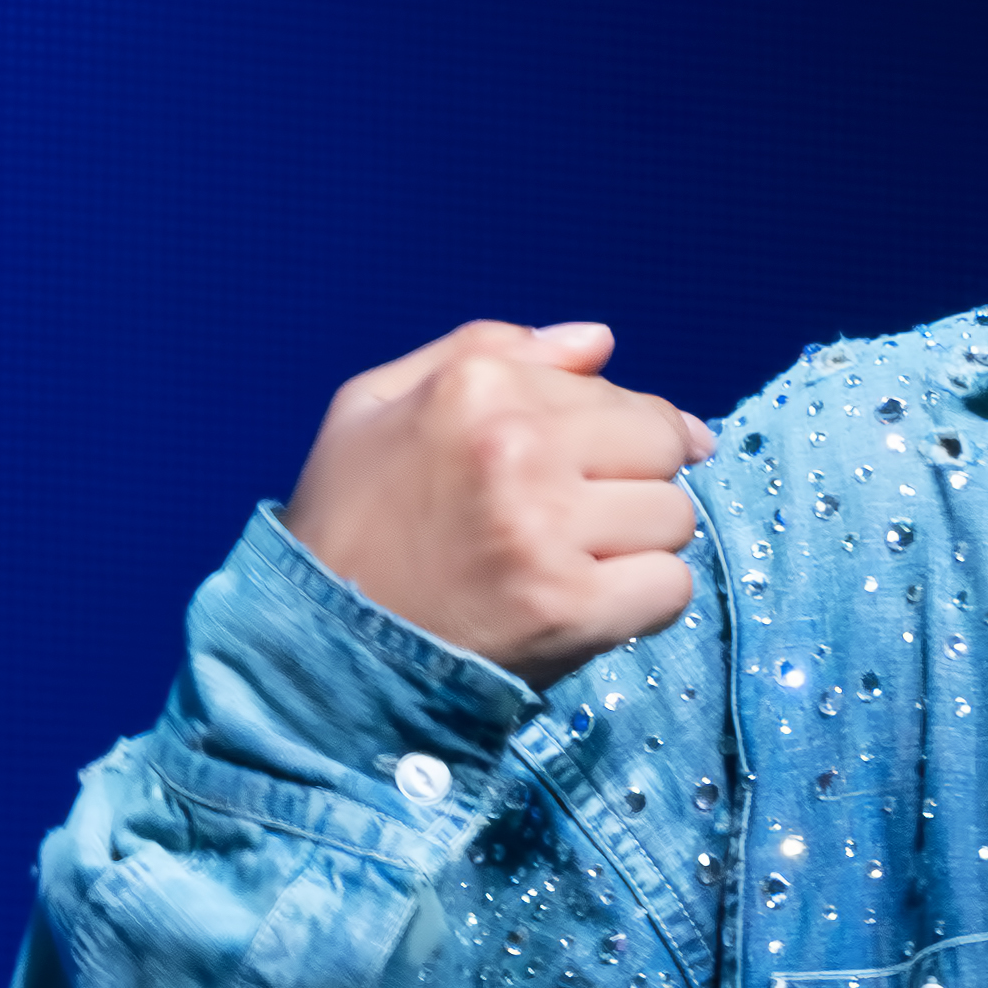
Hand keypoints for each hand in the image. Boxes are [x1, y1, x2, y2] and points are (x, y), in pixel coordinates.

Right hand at [281, 321, 713, 687]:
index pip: (627, 399)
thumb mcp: (378, 404)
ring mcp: (545, 530)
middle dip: (636, 484)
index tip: (597, 472)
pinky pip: (671, 587)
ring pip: (675, 519)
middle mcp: (518, 448)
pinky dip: (643, 601)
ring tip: (572, 564)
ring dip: (640, 546)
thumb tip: (599, 341)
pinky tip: (587, 606)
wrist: (311, 647)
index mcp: (478, 388)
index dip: (623, 438)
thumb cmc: (348, 520)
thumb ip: (490, 351)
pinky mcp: (566, 606)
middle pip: (665, 452)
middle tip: (576, 522)